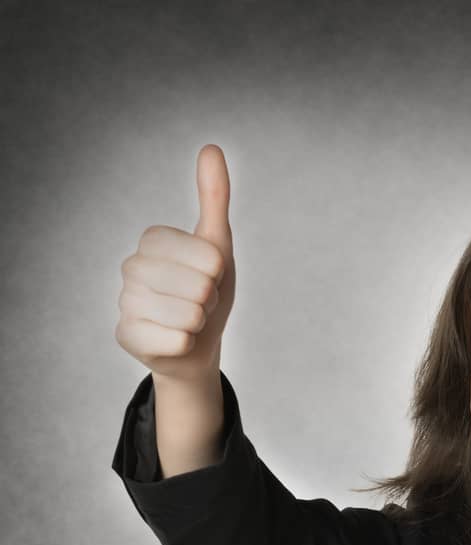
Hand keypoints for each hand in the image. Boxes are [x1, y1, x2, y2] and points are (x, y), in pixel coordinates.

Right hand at [115, 143, 235, 381]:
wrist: (197, 346)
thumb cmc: (207, 292)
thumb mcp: (217, 245)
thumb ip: (214, 199)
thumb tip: (211, 148)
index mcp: (153, 239)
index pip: (208, 257)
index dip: (218, 273)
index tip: (209, 277)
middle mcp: (131, 267)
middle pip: (199, 287)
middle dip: (210, 300)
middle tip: (200, 303)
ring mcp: (126, 302)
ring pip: (189, 315)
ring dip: (200, 323)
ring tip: (189, 321)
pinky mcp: (127, 336)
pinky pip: (176, 341)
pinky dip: (187, 344)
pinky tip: (176, 340)